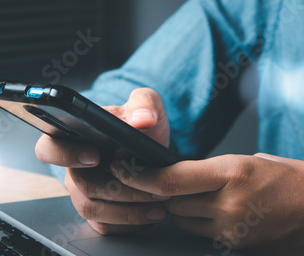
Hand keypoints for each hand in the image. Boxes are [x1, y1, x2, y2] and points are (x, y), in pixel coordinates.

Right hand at [35, 88, 171, 233]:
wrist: (153, 151)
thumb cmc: (140, 126)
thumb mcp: (145, 105)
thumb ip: (144, 103)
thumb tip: (142, 118)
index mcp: (72, 138)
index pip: (48, 148)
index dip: (65, 154)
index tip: (94, 156)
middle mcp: (72, 168)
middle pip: (79, 184)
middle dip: (116, 187)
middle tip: (145, 182)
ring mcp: (82, 192)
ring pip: (92, 209)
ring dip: (127, 208)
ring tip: (157, 201)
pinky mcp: (97, 214)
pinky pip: (104, 225)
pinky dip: (131, 222)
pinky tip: (153, 212)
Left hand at [110, 153, 303, 252]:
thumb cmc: (284, 178)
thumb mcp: (245, 161)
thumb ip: (207, 169)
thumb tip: (172, 172)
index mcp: (231, 173)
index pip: (170, 179)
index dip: (140, 177)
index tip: (122, 170)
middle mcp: (229, 203)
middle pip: (170, 202)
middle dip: (159, 191)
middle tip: (159, 180)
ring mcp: (231, 229)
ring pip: (180, 219)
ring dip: (177, 208)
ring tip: (196, 196)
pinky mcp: (234, 245)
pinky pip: (198, 233)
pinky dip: (195, 221)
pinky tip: (209, 210)